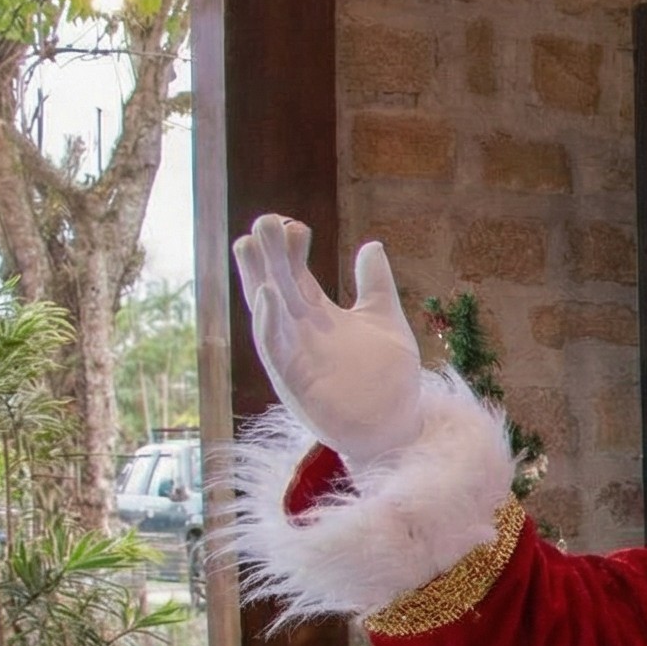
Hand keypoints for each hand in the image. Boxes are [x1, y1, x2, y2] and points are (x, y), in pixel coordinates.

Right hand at [232, 214, 424, 470]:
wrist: (396, 426)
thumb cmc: (387, 377)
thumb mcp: (385, 320)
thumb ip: (375, 284)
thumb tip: (371, 245)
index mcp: (317, 314)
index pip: (294, 272)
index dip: (291, 247)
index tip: (297, 225)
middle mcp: (299, 330)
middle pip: (274, 283)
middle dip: (267, 253)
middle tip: (265, 220)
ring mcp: (294, 353)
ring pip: (265, 310)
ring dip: (258, 278)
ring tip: (251, 243)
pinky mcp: (294, 380)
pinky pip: (274, 347)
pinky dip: (269, 321)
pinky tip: (268, 294)